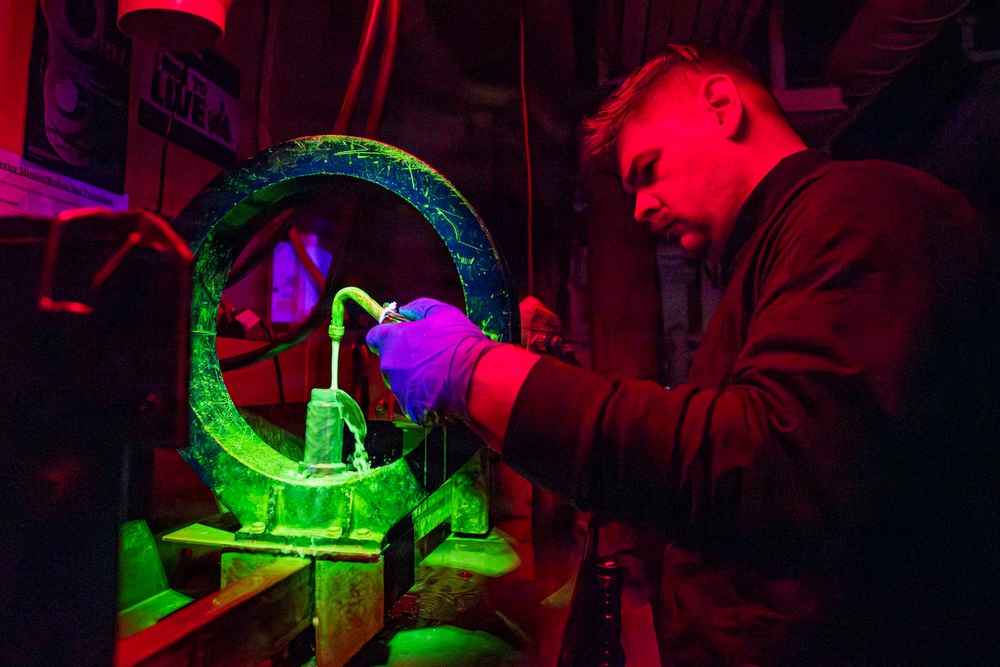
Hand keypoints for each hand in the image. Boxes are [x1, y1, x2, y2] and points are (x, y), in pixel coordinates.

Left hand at [365, 298, 501, 424]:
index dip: (386, 334)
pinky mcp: (410, 409)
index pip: (374, 336)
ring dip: (414, 377)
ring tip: (439, 374)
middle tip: (429, 354)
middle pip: (389, 360)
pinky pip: (413, 400)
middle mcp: (389, 366)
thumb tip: (404, 310)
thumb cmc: (457, 342)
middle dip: (404, 357)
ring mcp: (399, 390)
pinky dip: (423, 396)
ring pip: (401, 381)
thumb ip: (418, 308)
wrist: (476, 378)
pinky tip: (442, 390)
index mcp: (392, 341)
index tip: (400, 334)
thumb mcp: (442, 312)